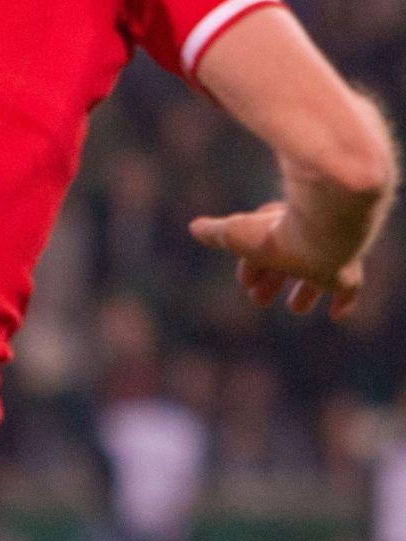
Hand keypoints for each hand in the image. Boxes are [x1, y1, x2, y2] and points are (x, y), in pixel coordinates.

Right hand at [189, 200, 364, 318]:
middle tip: (259, 299)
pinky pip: (346, 289)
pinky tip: (337, 315)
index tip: (246, 282)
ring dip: (304, 292)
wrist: (322, 233)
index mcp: (280, 225)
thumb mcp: (236, 234)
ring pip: (314, 276)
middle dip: (273, 279)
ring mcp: (327, 255)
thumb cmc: (275, 232)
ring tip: (296, 308)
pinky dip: (342, 302)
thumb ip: (216, 232)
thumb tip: (194, 227)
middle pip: (288, 261)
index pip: (264, 243)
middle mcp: (306, 238)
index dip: (252, 264)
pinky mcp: (344, 273)